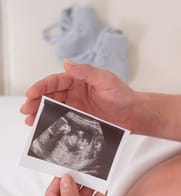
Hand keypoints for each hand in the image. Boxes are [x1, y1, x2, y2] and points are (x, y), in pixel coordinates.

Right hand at [20, 61, 137, 131]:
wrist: (134, 116)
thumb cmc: (123, 96)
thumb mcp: (106, 80)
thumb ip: (87, 72)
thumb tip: (66, 64)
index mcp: (78, 80)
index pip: (55, 81)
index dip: (41, 87)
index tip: (31, 94)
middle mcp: (75, 93)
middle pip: (50, 95)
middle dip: (36, 101)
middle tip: (26, 110)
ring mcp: (76, 108)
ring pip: (53, 109)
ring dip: (40, 114)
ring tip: (30, 121)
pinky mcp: (80, 121)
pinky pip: (62, 121)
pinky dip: (52, 124)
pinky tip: (44, 128)